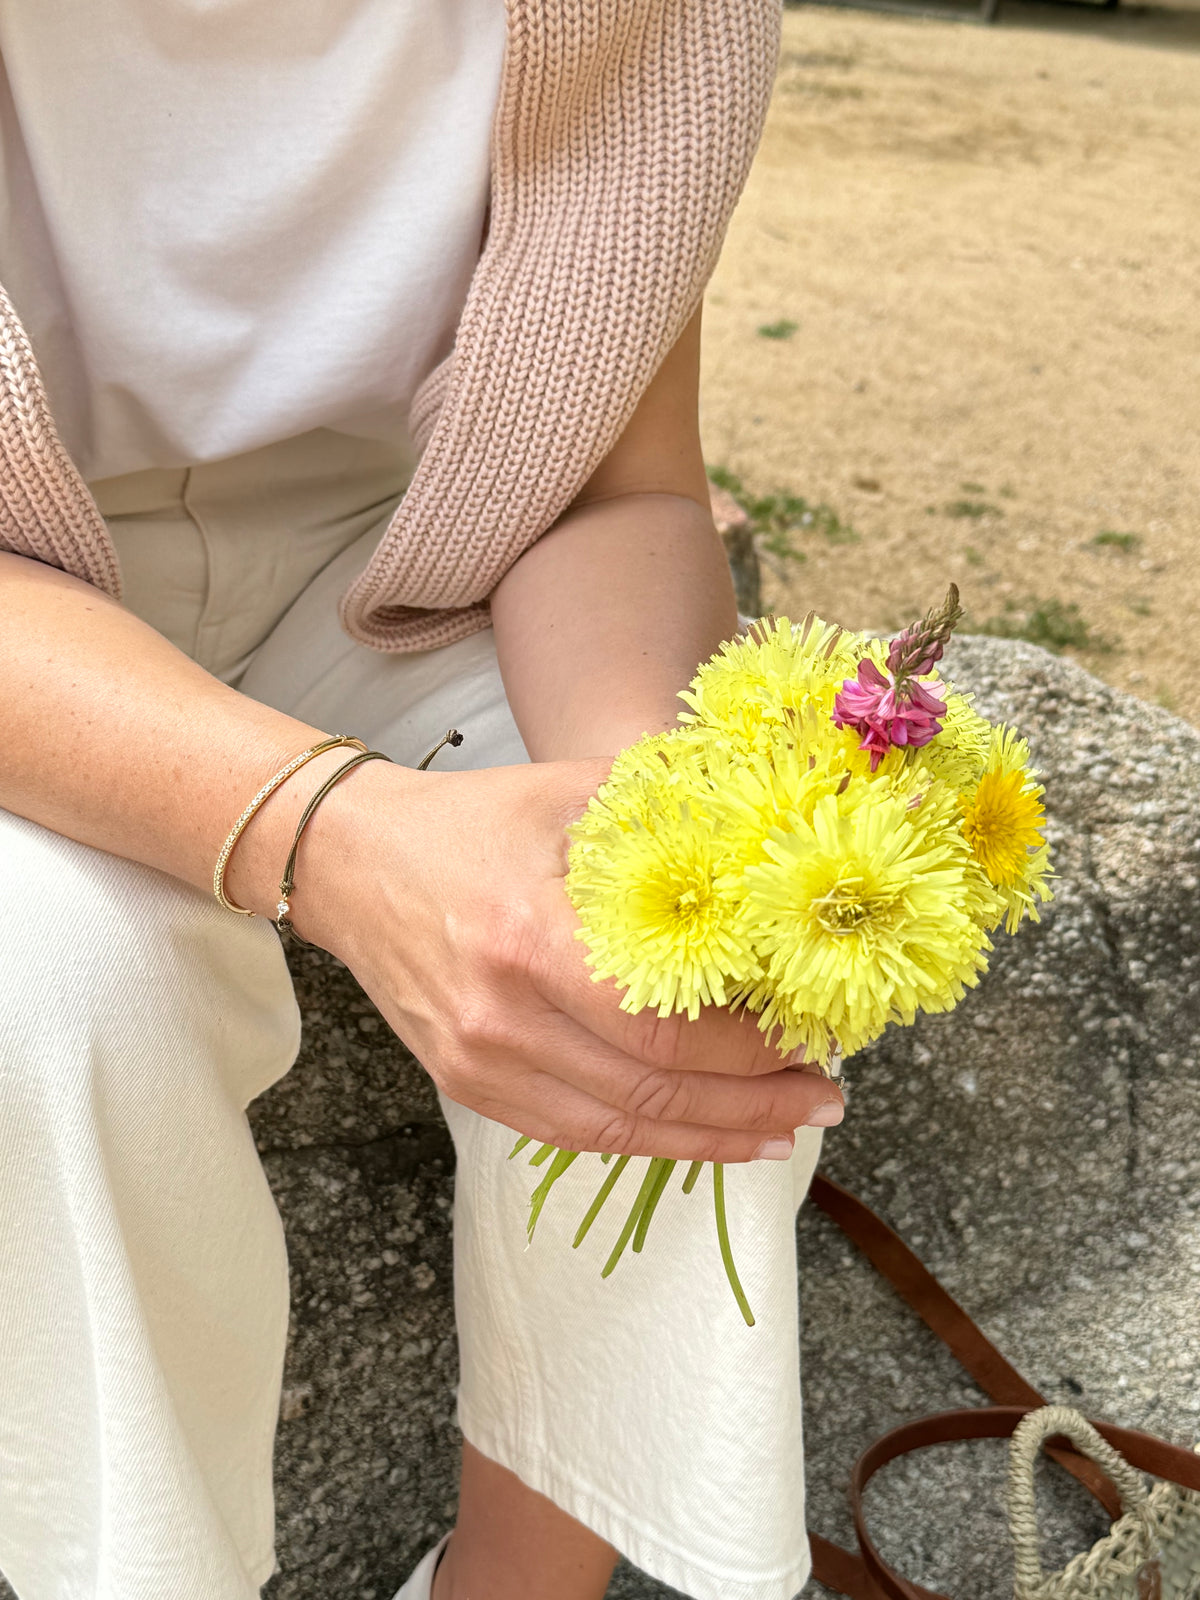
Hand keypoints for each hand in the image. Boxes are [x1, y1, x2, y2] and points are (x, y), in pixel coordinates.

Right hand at [297, 757, 843, 1163]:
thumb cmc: (468, 821)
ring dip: (711, 1139)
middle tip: (823, 1096)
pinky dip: (647, 1142)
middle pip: (650, 1089)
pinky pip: (571, 1135)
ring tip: (783, 1131)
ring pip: (617, 1128)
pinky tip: (701, 1136)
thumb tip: (772, 835)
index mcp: (531, 937)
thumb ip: (668, 812)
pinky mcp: (465, 1084)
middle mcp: (502, 1015)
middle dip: (752, 1105)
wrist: (352, 863)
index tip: (813, 1037)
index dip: (749, 1051)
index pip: (662, 1025)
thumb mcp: (569, 793)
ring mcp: (478, 1061)